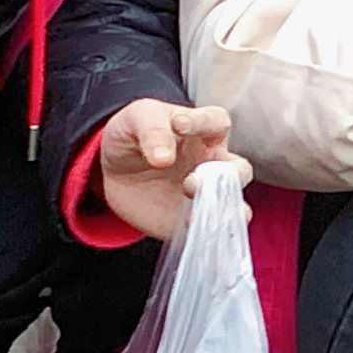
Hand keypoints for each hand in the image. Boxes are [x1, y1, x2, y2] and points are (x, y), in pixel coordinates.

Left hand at [95, 99, 244, 239]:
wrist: (113, 172)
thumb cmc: (133, 136)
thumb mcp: (136, 119)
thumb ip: (152, 130)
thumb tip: (163, 157)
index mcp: (203, 130)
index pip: (216, 122)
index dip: (203, 123)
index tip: (179, 125)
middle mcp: (212, 162)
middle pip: (240, 170)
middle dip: (227, 177)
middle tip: (191, 181)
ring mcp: (204, 193)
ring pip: (233, 204)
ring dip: (224, 210)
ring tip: (199, 211)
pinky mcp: (190, 218)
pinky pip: (209, 228)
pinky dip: (207, 232)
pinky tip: (188, 227)